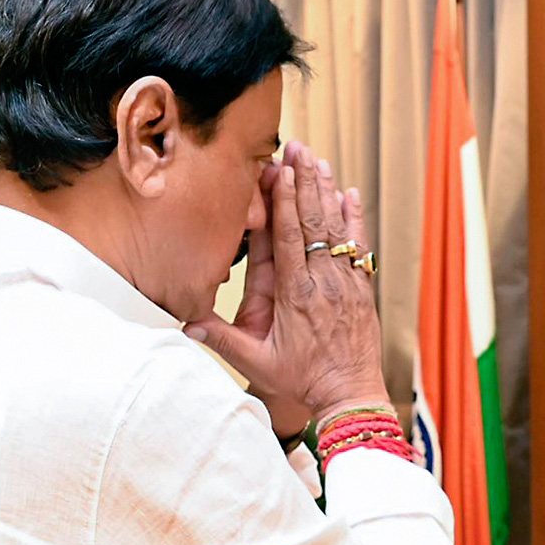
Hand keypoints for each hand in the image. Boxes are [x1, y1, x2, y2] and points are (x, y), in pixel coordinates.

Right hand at [186, 142, 387, 433]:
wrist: (350, 396)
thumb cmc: (303, 381)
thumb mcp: (257, 364)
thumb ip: (221, 341)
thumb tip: (183, 323)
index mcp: (295, 295)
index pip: (287, 238)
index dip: (284, 202)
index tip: (279, 171)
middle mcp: (323, 282)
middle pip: (312, 222)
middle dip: (304, 182)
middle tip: (298, 149)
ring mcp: (345, 283)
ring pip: (336, 229)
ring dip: (327, 192)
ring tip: (319, 160)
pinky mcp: (361, 289)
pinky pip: (358, 246)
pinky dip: (354, 218)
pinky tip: (350, 193)